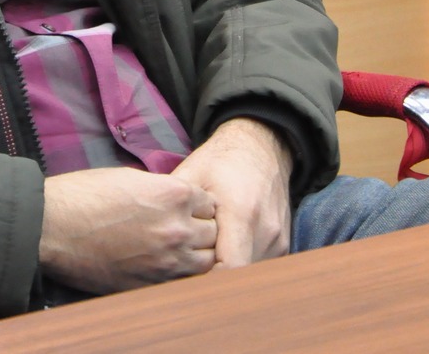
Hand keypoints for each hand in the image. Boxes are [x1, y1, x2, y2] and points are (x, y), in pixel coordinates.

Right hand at [39, 167, 217, 292]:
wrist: (52, 227)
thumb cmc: (83, 196)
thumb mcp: (130, 178)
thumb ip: (161, 190)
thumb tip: (175, 200)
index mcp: (173, 195)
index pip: (210, 203)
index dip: (198, 205)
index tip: (187, 209)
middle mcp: (177, 228)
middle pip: (212, 232)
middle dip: (201, 229)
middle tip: (181, 228)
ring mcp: (166, 260)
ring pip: (205, 261)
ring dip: (195, 254)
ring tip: (176, 248)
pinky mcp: (151, 284)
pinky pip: (183, 282)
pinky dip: (179, 274)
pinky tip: (163, 265)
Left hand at [170, 117, 293, 268]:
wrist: (261, 146)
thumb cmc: (220, 161)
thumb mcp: (191, 175)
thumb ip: (174, 207)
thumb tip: (146, 235)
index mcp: (242, 211)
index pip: (230, 268)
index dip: (206, 282)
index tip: (183, 280)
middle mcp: (265, 229)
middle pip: (239, 277)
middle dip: (213, 280)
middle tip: (186, 274)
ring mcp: (277, 238)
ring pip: (249, 275)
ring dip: (226, 274)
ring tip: (201, 261)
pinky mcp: (282, 243)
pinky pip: (259, 266)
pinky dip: (240, 266)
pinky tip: (221, 253)